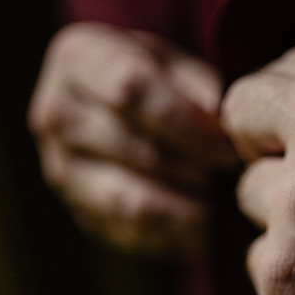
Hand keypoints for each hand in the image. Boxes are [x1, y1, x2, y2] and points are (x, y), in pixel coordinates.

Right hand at [28, 22, 238, 257]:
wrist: (123, 114)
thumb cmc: (162, 82)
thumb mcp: (180, 65)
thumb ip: (200, 88)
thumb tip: (222, 122)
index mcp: (78, 58)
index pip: (130, 90)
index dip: (187, 122)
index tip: (229, 145)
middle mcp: (56, 114)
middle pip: (134, 149)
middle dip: (195, 167)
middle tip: (238, 177)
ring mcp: (62, 170)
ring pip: (131, 200)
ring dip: (188, 208)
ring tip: (225, 204)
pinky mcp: (82, 213)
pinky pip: (135, 234)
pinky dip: (178, 236)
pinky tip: (209, 228)